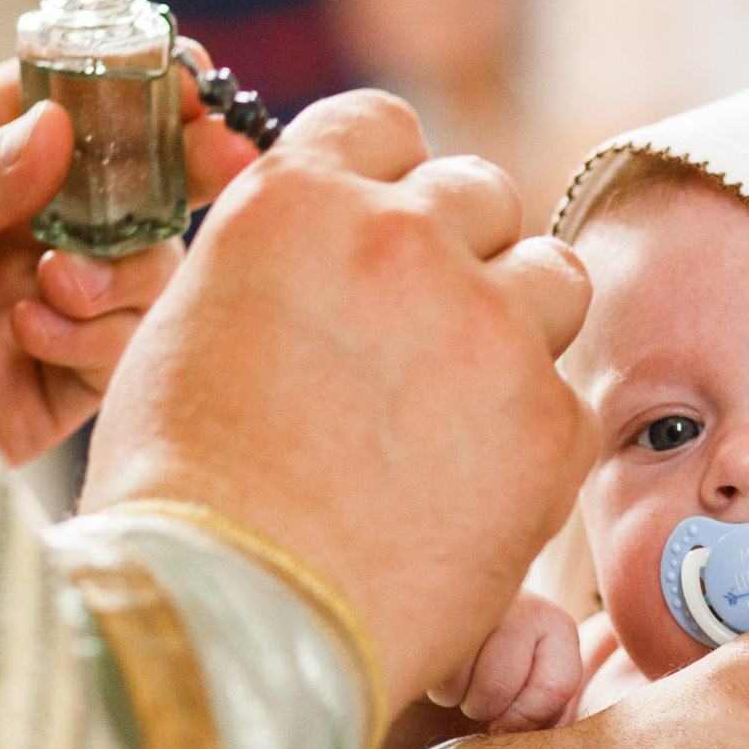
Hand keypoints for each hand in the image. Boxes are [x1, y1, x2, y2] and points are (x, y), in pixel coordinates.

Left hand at [0, 57, 255, 463]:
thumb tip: (57, 134)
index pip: (70, 107)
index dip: (137, 89)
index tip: (191, 83)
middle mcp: (13, 230)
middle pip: (133, 192)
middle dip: (181, 175)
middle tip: (220, 160)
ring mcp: (34, 310)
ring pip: (143, 277)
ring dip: (125, 270)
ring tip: (62, 282)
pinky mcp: (41, 391)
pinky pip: (114, 359)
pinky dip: (94, 340)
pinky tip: (31, 332)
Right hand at [83, 90, 595, 707]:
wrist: (228, 624)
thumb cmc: (180, 500)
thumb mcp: (188, 334)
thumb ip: (280, 269)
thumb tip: (328, 261)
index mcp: (296, 200)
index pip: (383, 125)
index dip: (389, 184)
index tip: (384, 237)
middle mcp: (401, 238)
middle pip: (481, 192)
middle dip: (461, 253)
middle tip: (423, 342)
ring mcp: (487, 324)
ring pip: (551, 278)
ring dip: (518, 326)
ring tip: (457, 413)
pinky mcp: (550, 420)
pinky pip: (568, 399)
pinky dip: (533, 441)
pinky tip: (469, 496)